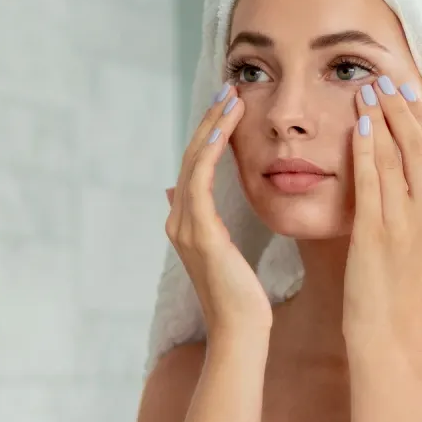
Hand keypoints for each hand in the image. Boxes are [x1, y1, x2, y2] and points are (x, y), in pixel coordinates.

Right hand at [165, 85, 272, 352]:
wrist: (240, 333)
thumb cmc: (243, 301)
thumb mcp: (225, 254)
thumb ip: (205, 223)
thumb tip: (177, 193)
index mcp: (186, 224)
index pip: (194, 167)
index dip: (209, 134)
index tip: (229, 106)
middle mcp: (178, 220)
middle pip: (190, 156)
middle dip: (210, 120)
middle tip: (229, 88)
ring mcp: (185, 224)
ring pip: (193, 159)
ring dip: (212, 125)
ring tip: (232, 97)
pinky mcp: (199, 230)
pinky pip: (201, 176)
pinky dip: (213, 147)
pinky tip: (229, 126)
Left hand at [344, 76, 421, 349]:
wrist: (392, 337)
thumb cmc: (418, 297)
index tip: (412, 91)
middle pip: (420, 147)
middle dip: (402, 108)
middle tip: (385, 79)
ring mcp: (404, 224)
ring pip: (394, 157)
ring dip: (379, 118)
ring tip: (367, 89)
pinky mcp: (374, 233)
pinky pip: (370, 181)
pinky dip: (364, 149)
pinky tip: (357, 125)